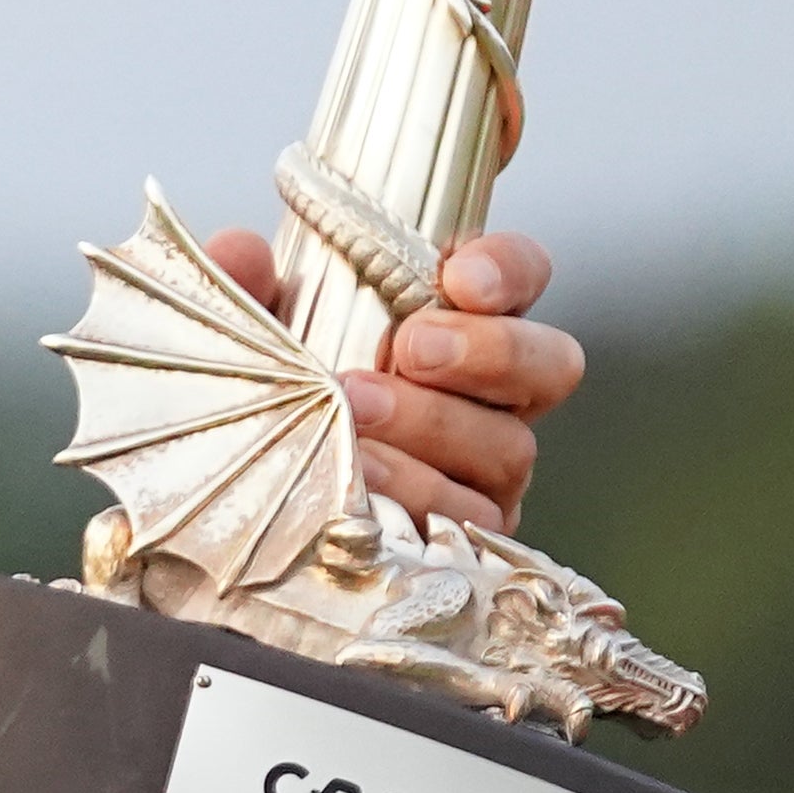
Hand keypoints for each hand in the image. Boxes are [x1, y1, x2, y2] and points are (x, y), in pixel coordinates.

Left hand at [206, 224, 581, 531]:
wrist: (253, 506)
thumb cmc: (281, 399)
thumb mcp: (256, 335)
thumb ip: (246, 286)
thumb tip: (242, 253)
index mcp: (460, 324)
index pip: (522, 275)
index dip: (507, 269)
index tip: (459, 276)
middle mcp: (494, 396)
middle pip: (551, 363)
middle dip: (488, 351)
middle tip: (412, 347)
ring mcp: (490, 471)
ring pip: (510, 446)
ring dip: (434, 426)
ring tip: (359, 413)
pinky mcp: (472, 538)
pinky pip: (472, 521)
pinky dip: (418, 494)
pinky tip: (362, 480)